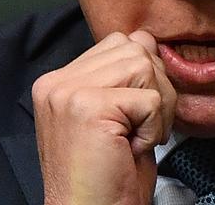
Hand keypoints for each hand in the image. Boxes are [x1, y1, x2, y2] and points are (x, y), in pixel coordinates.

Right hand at [32, 30, 176, 204]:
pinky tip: (132, 148)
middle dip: (155, 89)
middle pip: (136, 49)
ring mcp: (68, 92)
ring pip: (145, 66)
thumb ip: (121, 72)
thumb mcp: (113, 112)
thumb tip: (147, 39)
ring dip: (157, 108)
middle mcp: (57, 82)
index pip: (120, 41)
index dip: (142, 78)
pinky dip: (154, 128)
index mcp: (60, 80)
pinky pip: (150, 99)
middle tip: (137, 129)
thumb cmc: (107, 174)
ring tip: (134, 138)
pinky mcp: (87, 107)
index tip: (130, 115)